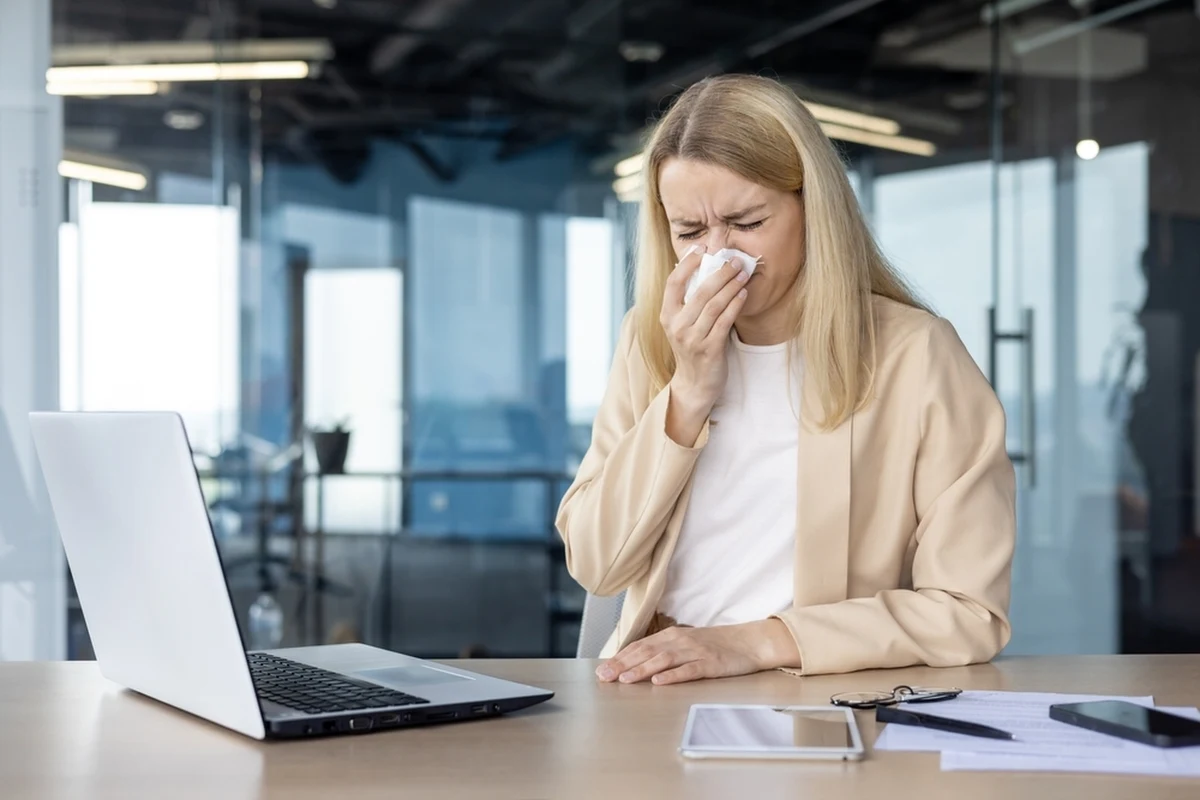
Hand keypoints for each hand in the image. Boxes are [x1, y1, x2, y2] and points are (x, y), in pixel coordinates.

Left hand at [595, 619, 799, 685]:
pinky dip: (673, 676)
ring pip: (663, 660)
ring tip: (625, 679)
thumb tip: (636, 663)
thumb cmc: (715, 645)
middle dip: (623, 665)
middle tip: (604, 676)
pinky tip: (659, 682)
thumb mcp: (686, 643)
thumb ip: (663, 650)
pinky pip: (688, 670)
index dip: (619, 657)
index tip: (601, 669)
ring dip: (642, 669)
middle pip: (647, 652)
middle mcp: (680, 641)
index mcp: (671, 636)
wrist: (748, 642)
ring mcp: (695, 652)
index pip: (640, 646)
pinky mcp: (710, 664)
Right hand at [661, 249, 749, 409]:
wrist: (695, 384)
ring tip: (743, 273)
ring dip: (731, 286)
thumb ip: (690, 301)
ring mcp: (692, 339)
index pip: (673, 283)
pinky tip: (743, 294)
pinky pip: (724, 322)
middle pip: (699, 292)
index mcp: (667, 316)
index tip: (701, 248)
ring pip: (714, 305)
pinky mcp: (709, 350)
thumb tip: (707, 268)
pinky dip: (735, 305)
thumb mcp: (683, 324)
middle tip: (735, 260)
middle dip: (720, 273)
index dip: (687, 264)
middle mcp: (676, 326)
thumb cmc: (692, 348)